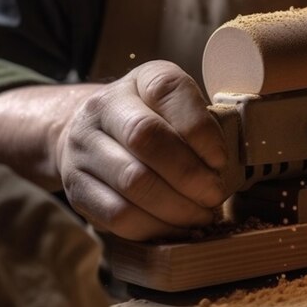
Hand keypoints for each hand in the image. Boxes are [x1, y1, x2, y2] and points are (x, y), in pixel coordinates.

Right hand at [55, 61, 227, 240]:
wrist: (86, 132)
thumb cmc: (151, 121)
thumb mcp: (175, 107)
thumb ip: (200, 124)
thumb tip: (231, 164)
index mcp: (141, 79)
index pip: (168, 90)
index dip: (199, 128)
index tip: (220, 160)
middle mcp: (105, 105)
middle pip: (146, 137)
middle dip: (189, 174)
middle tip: (214, 194)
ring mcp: (84, 145)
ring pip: (132, 181)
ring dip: (176, 206)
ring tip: (201, 214)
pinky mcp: (75, 185)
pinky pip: (116, 214)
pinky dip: (153, 226)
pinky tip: (174, 226)